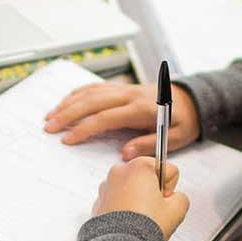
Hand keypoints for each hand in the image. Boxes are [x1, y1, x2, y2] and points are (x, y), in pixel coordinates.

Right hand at [44, 83, 199, 160]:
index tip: (68, 140)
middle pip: (91, 102)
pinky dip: (77, 94)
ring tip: (50, 116)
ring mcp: (124, 89)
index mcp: (141, 109)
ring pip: (90, 92)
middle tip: (49, 127)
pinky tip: (65, 102)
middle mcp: (129, 95)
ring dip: (68, 104)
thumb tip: (125, 153)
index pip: (105, 118)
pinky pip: (95, 87)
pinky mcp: (121, 87)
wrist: (192, 100)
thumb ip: (149, 144)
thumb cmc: (183, 121)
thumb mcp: (174, 138)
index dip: (85, 128)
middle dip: (67, 114)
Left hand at [93, 157, 189, 240]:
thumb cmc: (143, 226)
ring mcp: (107, 186)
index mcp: (139, 167)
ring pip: (132, 188)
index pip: (167, 169)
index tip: (164, 201)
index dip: (170, 188)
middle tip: (154, 210)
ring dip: (138, 199)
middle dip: (153, 192)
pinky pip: (118, 199)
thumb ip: (181, 198)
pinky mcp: (99, 200)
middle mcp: (120, 171)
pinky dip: (124, 207)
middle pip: (147, 177)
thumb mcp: (177, 210)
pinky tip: (129, 221)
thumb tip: (176, 199)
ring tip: (141, 218)